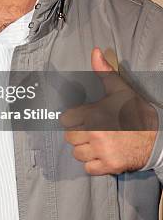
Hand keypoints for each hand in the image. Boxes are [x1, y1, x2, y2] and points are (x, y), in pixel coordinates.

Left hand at [62, 48, 157, 175]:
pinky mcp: (109, 166)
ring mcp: (102, 151)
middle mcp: (95, 133)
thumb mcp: (119, 89)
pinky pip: (88, 168)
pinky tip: (101, 155)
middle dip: (77, 134)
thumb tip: (95, 51)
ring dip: (84, 150)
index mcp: (94, 114)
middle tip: (90, 131)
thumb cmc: (135, 111)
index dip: (72, 119)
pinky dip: (93, 164)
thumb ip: (103, 71)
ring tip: (96, 143)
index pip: (66, 120)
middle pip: (69, 138)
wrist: (157, 135)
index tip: (81, 119)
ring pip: (77, 154)